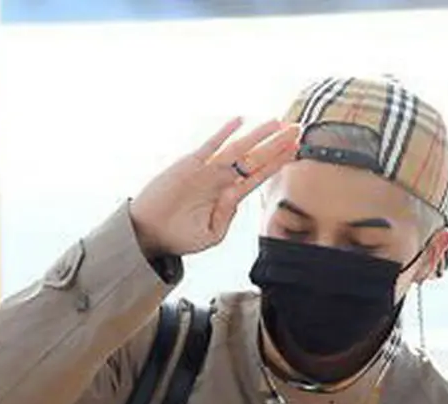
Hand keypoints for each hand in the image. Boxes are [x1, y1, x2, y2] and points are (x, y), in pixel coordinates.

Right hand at [129, 118, 299, 258]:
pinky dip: (223, 133)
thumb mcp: (210, 236)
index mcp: (228, 197)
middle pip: (255, 158)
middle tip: (297, 130)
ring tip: (278, 123)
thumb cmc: (178, 237)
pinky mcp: (190, 165)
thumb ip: (227, 218)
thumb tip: (235, 195)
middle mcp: (221, 180)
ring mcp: (207, 170)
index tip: (296, 150)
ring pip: (238, 149)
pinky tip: (238, 121)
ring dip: (258, 136)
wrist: (150, 233)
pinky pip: (210, 146)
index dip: (277, 162)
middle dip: (276, 144)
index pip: (258, 175)